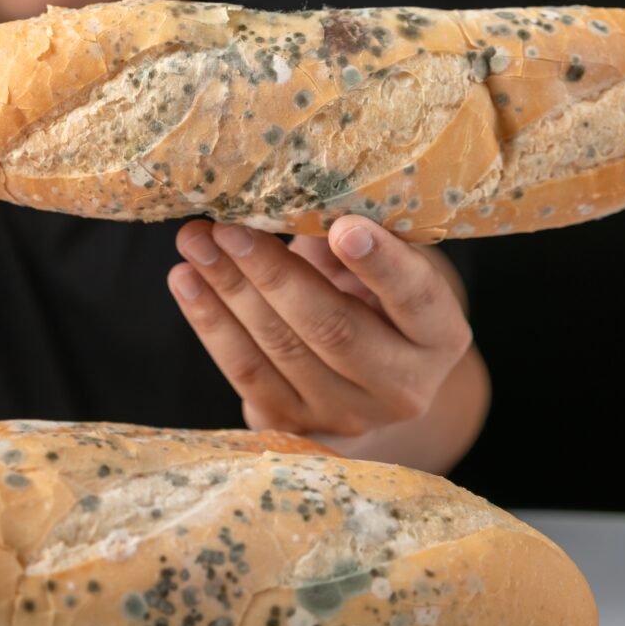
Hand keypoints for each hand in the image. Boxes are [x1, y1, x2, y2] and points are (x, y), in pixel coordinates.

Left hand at [167, 215, 474, 454]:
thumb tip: (292, 199)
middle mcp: (403, 386)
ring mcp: (347, 415)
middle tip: (229, 227)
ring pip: (280, 350)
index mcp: (439, 336)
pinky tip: (185, 280)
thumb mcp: (375, 265)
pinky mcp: (295, 426)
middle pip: (333, 329)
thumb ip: (349, 239)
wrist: (359, 373)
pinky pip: (245, 373)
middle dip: (273, 273)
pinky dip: (210, 323)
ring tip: (194, 242)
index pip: (415, 298)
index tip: (344, 227)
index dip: (381, 264)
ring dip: (228, 291)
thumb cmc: (369, 295)